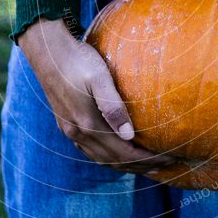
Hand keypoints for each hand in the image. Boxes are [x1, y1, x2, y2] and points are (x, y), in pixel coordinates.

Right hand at [19, 18, 173, 173]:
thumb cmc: (78, 60)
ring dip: (125, 165)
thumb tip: (129, 135)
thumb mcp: (99, 78)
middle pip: (114, 161)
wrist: (47, 51)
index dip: (148, 159)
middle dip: (141, 166)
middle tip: (166, 165)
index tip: (170, 159)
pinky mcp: (66, 124)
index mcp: (87, 124)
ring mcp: (70, 130)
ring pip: (101, 159)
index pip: (124, 153)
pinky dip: (109, 157)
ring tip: (146, 166)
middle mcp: (78, 133)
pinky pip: (91, 151)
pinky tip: (118, 153)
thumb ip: (113, 107)